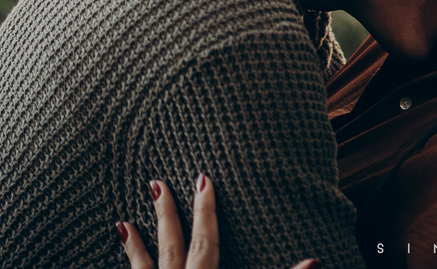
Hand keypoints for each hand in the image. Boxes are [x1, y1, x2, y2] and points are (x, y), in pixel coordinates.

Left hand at [117, 174, 319, 268]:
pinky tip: (121, 265)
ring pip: (142, 268)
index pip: (205, 238)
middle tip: (155, 183)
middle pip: (169, 245)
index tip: (202, 178)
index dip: (205, 208)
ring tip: (122, 224)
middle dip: (164, 213)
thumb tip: (315, 262)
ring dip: (134, 246)